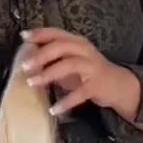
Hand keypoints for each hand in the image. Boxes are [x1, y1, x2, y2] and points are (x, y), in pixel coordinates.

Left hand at [21, 27, 139, 118]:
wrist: (118, 84)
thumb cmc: (88, 72)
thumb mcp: (71, 61)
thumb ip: (53, 59)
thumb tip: (27, 59)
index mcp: (77, 42)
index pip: (57, 33)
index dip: (40, 33)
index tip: (24, 36)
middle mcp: (85, 51)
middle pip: (62, 46)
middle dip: (41, 55)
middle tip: (24, 65)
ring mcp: (92, 67)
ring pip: (69, 65)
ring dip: (49, 73)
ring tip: (32, 83)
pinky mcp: (97, 85)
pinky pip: (80, 93)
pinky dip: (66, 101)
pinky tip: (54, 109)